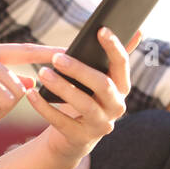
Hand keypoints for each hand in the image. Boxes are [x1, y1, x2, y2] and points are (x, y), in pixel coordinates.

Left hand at [28, 28, 139, 163]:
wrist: (72, 136)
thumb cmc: (84, 98)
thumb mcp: (96, 78)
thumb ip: (111, 57)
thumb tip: (137, 31)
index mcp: (121, 88)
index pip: (122, 65)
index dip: (114, 47)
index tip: (101, 30)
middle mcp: (117, 107)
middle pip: (103, 85)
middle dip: (80, 69)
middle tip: (57, 58)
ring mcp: (101, 125)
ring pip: (84, 104)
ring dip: (62, 87)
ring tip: (42, 73)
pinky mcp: (81, 138)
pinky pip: (62, 122)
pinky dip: (44, 107)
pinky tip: (31, 94)